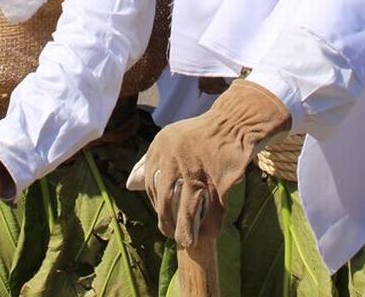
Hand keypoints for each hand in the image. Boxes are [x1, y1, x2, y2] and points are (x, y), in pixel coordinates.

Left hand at [132, 80, 289, 246]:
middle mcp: (176, 157)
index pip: (150, 183)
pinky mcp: (220, 178)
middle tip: (170, 234)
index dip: (156, 203)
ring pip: (189, 208)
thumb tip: (129, 185)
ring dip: (187, 229)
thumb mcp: (169, 137)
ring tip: (186, 241)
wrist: (235, 122)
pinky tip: (210, 232)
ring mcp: (198, 169)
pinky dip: (212, 225)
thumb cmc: (200, 133)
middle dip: (167, 221)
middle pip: (166, 198)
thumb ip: (150, 159)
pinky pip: (214, 209)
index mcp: (160, 146)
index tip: (162, 214)